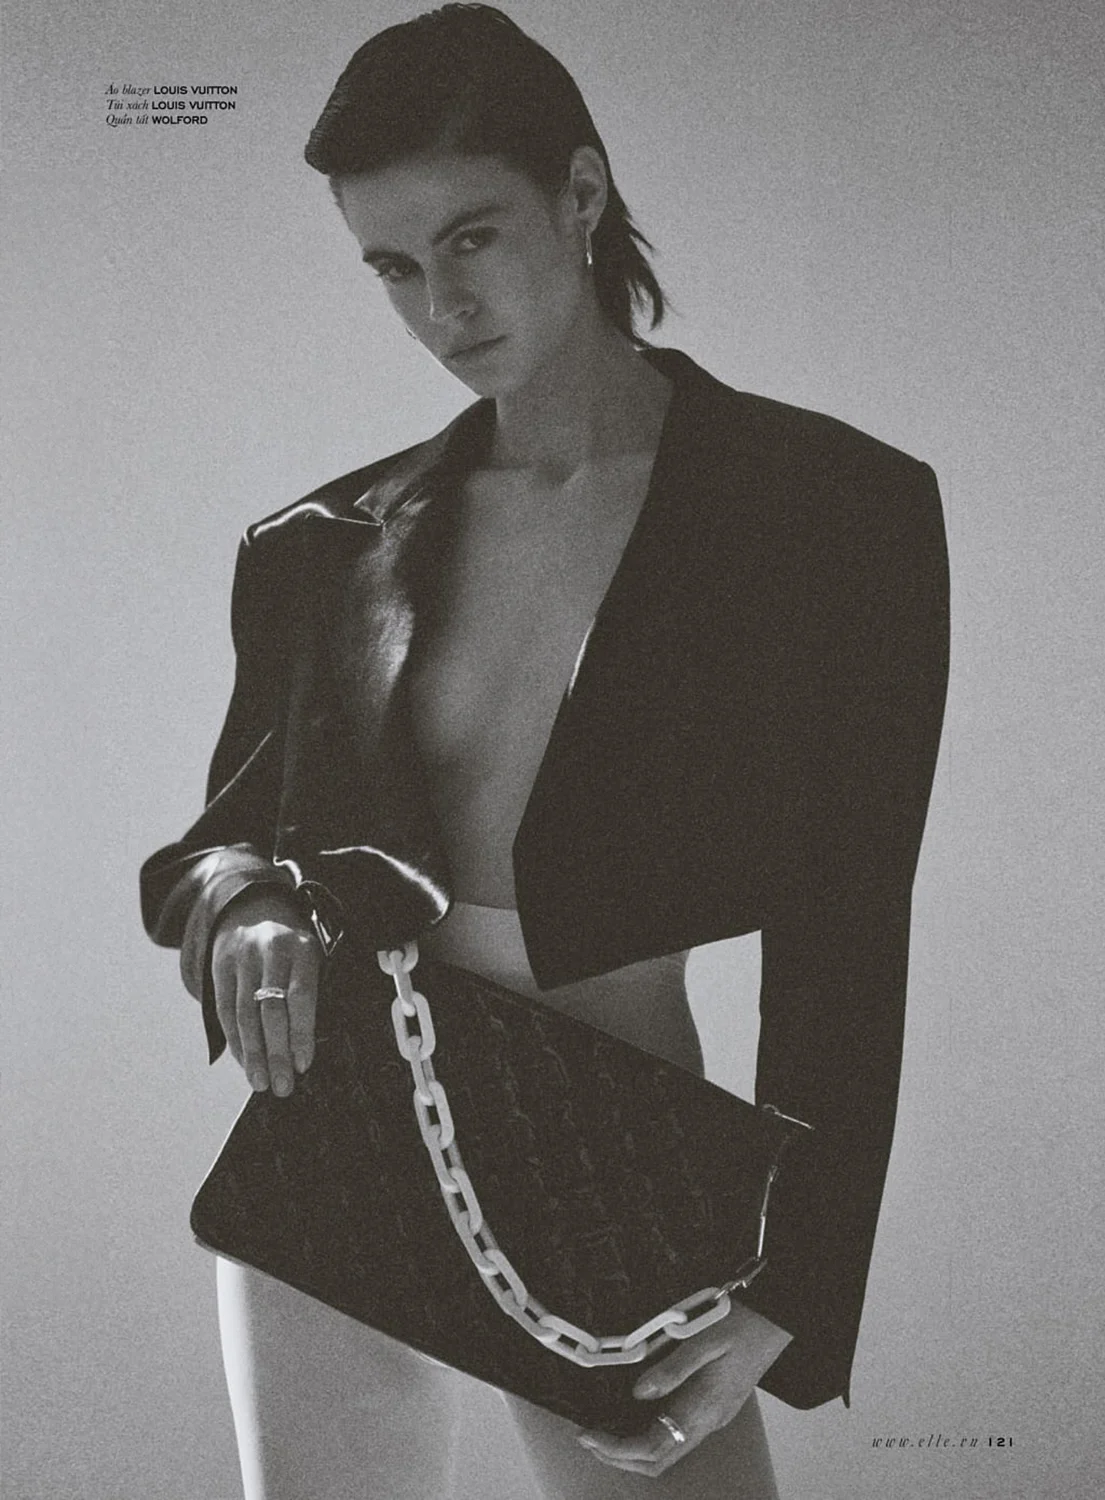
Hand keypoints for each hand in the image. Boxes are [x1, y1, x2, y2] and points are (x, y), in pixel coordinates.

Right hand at [210, 887, 321, 1096]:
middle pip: (271, 1008)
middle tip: (282, 1086)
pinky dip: (236, 1041)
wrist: (253, 908)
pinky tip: (245, 1063)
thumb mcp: (311, 958)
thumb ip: (311, 994)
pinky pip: (225, 1010)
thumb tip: (307, 1049)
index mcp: (302, 948)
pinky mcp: (219, 966)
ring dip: (253, 1054)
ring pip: (245, 1013)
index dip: (301, 1032)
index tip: (304, 1065)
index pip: (301, 995)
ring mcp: (241, 958)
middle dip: (277, 1052)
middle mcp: (271, 951)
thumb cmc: (292, 948)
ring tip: (261, 1083)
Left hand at [576, 1302, 792, 1476]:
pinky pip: (675, 1435)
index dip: (616, 1448)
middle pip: (657, 1461)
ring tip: (601, 1431)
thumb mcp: (703, 1338)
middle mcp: (707, 1422)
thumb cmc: (742, 1325)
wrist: (775, 1322)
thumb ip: (671, 1368)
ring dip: (631, 1450)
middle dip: (618, 1457)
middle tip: (587, 1439)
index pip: (653, 1448)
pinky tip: (631, 1417)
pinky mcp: (711, 1408)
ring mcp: (710, 1418)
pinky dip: (647, 1435)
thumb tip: (639, 1392)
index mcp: (704, 1410)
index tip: (588, 1435)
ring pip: (666, 1452)